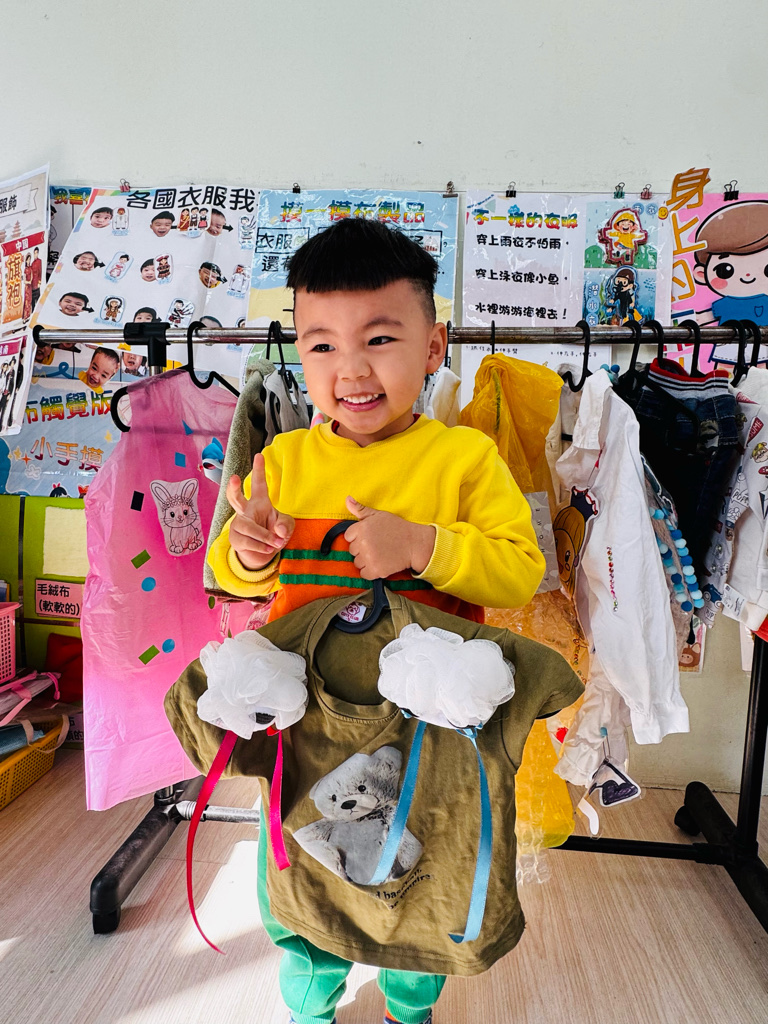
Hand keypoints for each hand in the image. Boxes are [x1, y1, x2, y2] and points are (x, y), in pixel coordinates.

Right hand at [226, 453, 294, 570]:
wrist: (262, 552)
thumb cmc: (274, 532)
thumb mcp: (286, 527)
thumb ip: (286, 525)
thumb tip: (278, 531)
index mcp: (260, 502)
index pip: (258, 484)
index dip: (259, 470)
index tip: (259, 455)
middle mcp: (246, 510)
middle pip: (235, 498)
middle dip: (234, 488)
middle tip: (234, 478)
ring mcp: (238, 524)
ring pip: (249, 528)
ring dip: (265, 537)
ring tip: (276, 542)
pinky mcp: (234, 538)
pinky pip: (248, 542)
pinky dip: (261, 547)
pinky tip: (268, 549)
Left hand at [344, 497, 435, 579]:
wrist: (414, 544)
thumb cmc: (397, 528)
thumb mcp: (378, 514)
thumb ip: (360, 509)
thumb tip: (347, 499)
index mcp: (362, 527)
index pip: (348, 536)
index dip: (358, 537)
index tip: (369, 537)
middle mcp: (363, 542)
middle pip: (352, 550)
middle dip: (362, 549)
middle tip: (376, 546)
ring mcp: (369, 557)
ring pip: (357, 563)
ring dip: (365, 561)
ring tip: (379, 555)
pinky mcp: (376, 570)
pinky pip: (364, 574)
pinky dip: (371, 572)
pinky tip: (380, 564)